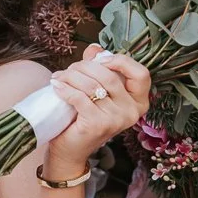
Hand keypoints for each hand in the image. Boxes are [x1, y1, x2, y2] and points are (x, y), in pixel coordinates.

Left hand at [45, 44, 150, 173]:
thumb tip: (95, 48)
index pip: (141, 74)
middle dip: (85, 67)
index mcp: (139, 102)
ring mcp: (116, 120)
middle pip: (110, 76)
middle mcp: (132, 111)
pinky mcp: (97, 125)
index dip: (121, 61)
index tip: (100, 59)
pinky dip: (65, 89)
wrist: (71, 149)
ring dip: (71, 77)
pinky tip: (56, 86)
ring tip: (59, 77)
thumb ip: (99, 68)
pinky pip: (80, 98)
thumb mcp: (96, 91)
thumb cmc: (84, 117)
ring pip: (93, 85)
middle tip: (69, 70)